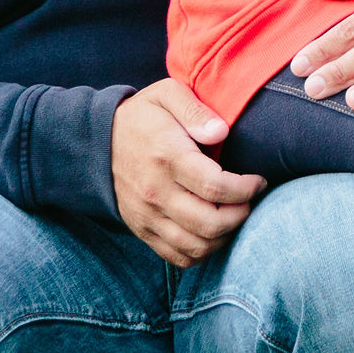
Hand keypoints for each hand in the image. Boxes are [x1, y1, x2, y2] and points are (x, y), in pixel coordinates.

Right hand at [110, 78, 264, 266]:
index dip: (246, 189)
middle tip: (249, 200)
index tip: (258, 181)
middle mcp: (156, 192)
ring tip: (234, 216)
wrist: (96, 143)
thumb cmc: (142, 117)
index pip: (215, 186)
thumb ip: (195, 110)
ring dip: (225, 236)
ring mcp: (148, 215)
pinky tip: (213, 233)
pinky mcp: (143, 230)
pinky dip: (202, 252)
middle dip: (241, 215)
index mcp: (168, 157)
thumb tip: (221, 132)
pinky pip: (178, 257)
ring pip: (196, 246)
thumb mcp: (166, 95)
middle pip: (210, 223)